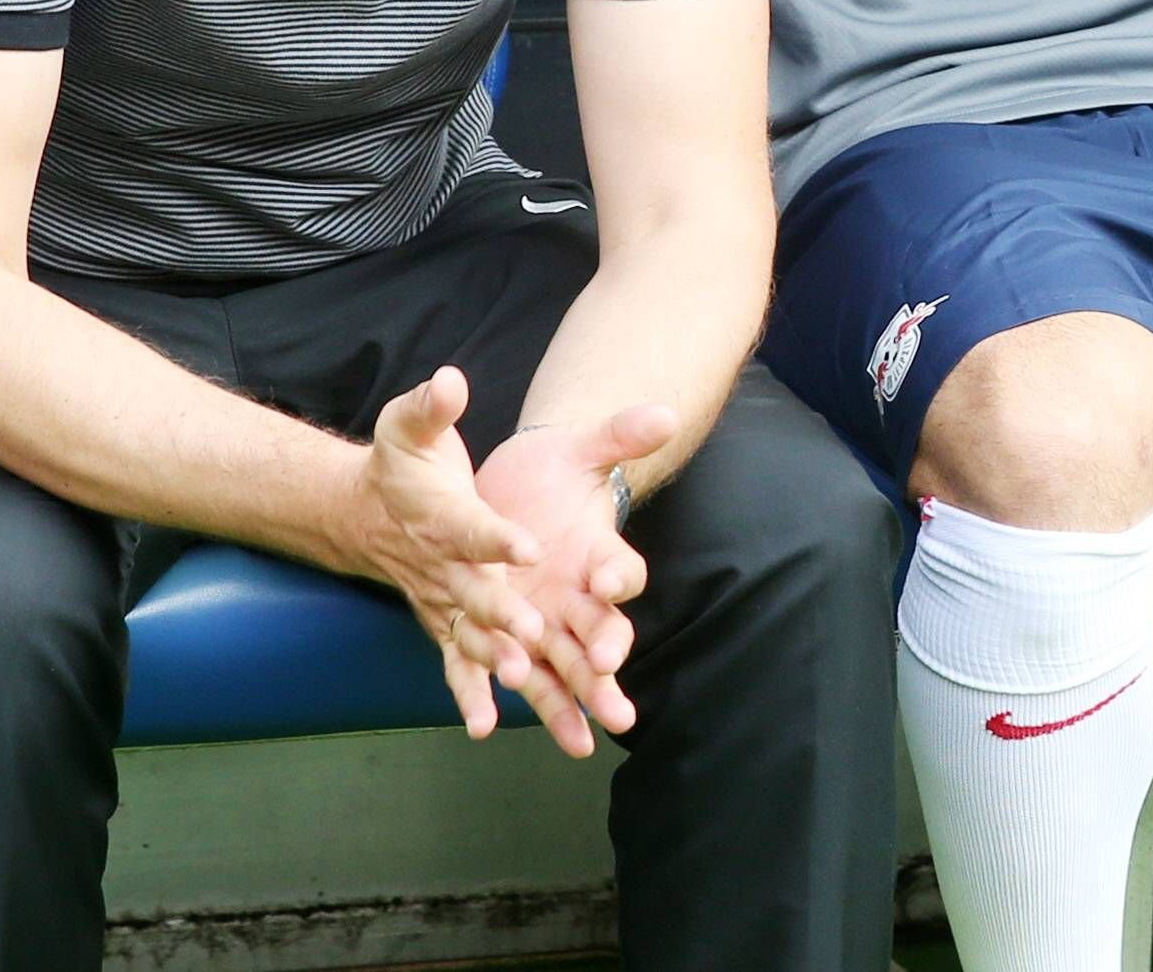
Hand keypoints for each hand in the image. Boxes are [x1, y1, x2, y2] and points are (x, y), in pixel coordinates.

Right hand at [333, 366, 585, 745]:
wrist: (364, 513)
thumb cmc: (398, 464)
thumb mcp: (409, 425)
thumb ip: (430, 406)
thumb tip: (448, 380)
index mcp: (442, 517)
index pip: (473, 525)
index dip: (498, 534)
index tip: (529, 544)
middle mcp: (441, 566)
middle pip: (476, 590)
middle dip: (503, 611)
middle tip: (532, 631)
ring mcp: (442, 600)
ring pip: (473, 636)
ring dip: (496, 660)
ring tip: (522, 682)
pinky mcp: (443, 623)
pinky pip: (457, 664)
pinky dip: (468, 694)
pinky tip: (483, 728)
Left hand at [474, 404, 677, 756]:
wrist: (510, 496)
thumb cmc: (551, 472)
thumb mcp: (578, 449)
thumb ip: (619, 436)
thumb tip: (666, 412)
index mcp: (596, 553)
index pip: (620, 571)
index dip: (617, 579)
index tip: (609, 585)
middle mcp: (577, 595)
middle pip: (600, 633)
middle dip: (605, 658)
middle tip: (606, 676)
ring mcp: (544, 620)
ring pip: (561, 669)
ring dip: (571, 702)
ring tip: (581, 741)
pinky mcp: (506, 635)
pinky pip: (503, 671)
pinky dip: (495, 699)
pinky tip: (485, 727)